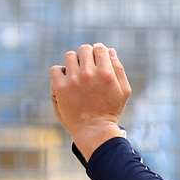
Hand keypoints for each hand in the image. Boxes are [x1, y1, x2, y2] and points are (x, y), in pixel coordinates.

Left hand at [50, 43, 131, 160]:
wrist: (94, 131)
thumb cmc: (110, 111)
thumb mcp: (123, 91)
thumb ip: (118, 69)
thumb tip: (110, 51)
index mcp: (106, 73)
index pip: (99, 48)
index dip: (98, 51)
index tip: (97, 59)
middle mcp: (89, 74)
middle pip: (84, 49)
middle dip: (86, 56)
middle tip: (87, 68)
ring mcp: (73, 80)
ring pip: (69, 56)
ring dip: (73, 63)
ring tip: (76, 75)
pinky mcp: (60, 87)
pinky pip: (55, 69)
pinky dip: (60, 73)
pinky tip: (66, 82)